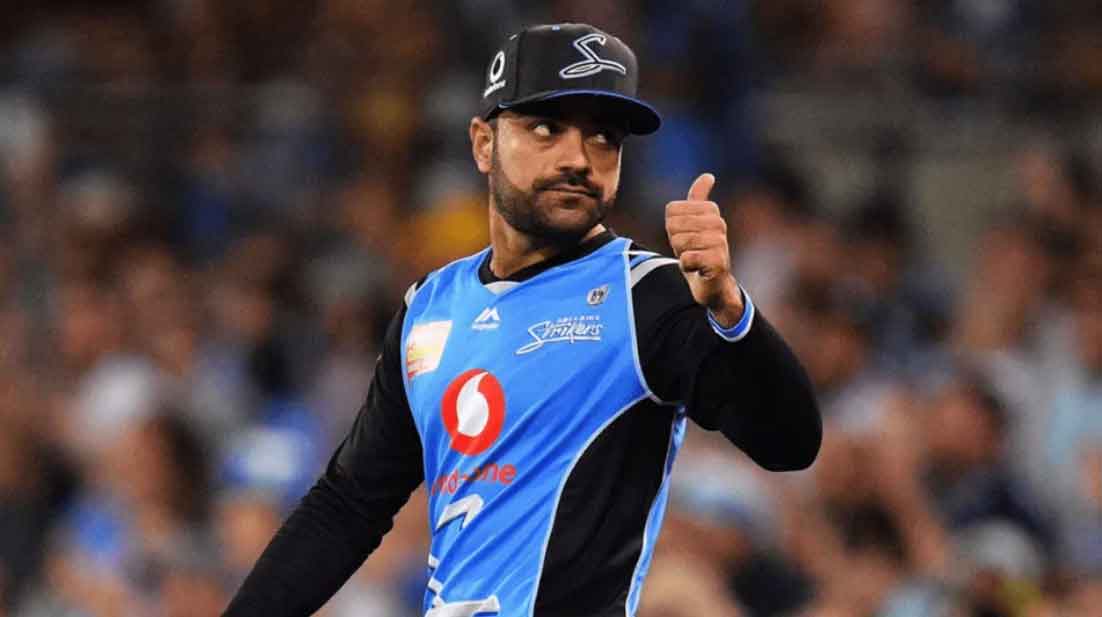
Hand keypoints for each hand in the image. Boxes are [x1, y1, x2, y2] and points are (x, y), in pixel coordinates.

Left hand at [665, 173, 742, 324]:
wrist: (714, 283)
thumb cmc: (700, 251)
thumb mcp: (694, 223)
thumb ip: (698, 199)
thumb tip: (708, 176)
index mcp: (710, 210)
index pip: (671, 211)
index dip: (672, 227)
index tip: (686, 236)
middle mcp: (718, 223)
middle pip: (674, 226)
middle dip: (676, 241)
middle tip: (689, 250)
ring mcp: (720, 242)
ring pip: (680, 242)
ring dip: (682, 255)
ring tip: (694, 258)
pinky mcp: (718, 261)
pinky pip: (687, 258)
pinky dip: (687, 266)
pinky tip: (697, 268)